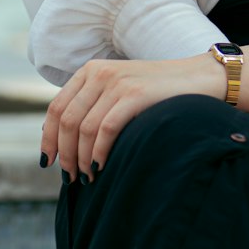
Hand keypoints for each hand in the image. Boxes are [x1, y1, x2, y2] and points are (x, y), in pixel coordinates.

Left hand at [42, 55, 223, 179]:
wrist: (200, 78)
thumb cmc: (160, 92)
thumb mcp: (121, 90)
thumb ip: (95, 105)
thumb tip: (66, 142)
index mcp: (91, 71)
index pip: (56, 108)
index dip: (48, 138)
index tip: (48, 162)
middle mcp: (100, 73)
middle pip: (66, 121)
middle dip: (64, 154)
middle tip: (69, 178)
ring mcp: (117, 82)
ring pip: (84, 128)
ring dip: (80, 159)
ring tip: (87, 177)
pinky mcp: (135, 94)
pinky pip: (105, 130)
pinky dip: (99, 153)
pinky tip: (101, 168)